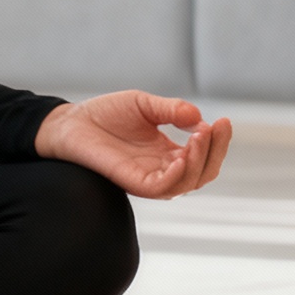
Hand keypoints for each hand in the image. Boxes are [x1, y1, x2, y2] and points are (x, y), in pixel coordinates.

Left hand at [33, 91, 229, 199]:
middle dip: (216, 151)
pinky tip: (182, 156)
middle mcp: (162, 169)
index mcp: (168, 153)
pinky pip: (162, 188)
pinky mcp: (133, 183)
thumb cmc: (106, 114)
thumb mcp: (145, 105)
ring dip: (200, 161)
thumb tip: (200, 119)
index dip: (218, 141)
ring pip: (187, 183)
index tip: (224, 121)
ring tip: (200, 136)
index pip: (204, 156)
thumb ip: (172, 111)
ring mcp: (148, 178)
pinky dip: (177, 176)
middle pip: (203, 173)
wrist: (71, 121)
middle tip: (217, 127)